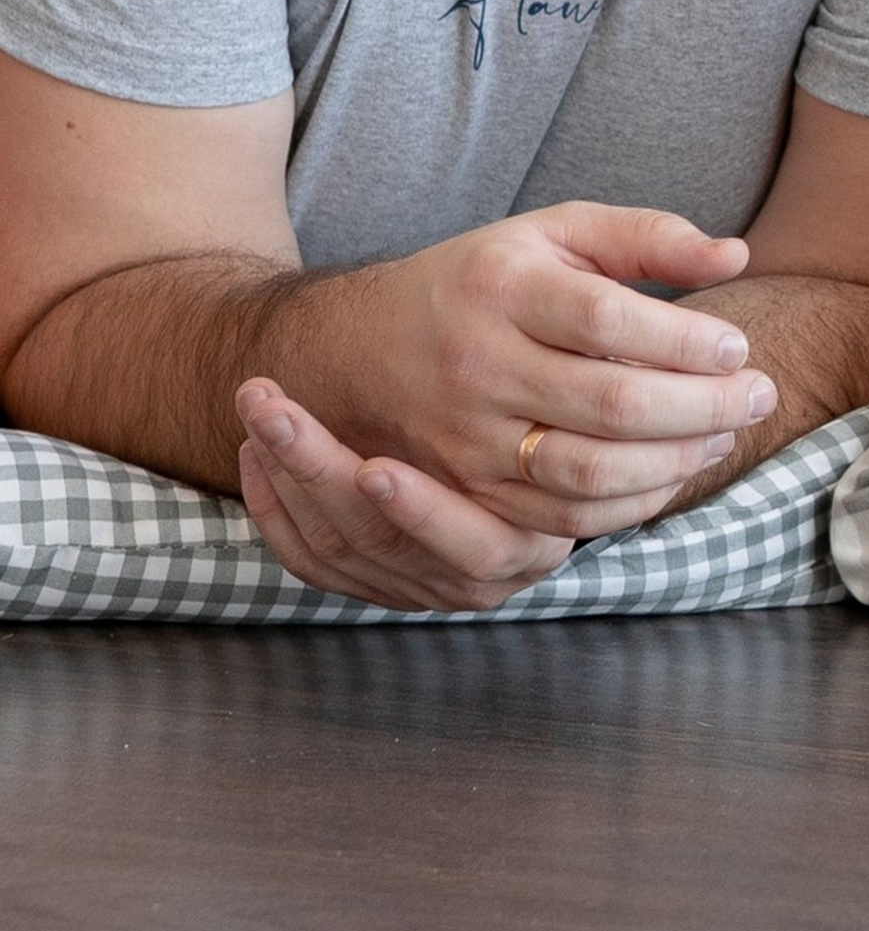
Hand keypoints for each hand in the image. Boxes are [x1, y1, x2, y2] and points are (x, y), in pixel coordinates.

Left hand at [238, 387, 582, 612]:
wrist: (514, 456)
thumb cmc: (532, 421)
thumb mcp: (550, 419)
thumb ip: (529, 403)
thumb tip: (548, 343)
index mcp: (528, 544)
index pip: (471, 544)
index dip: (421, 512)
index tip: (375, 468)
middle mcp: (473, 579)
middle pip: (383, 541)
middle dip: (317, 469)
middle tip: (274, 408)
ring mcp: (415, 587)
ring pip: (335, 548)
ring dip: (288, 476)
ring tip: (262, 410)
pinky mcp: (368, 586)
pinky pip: (306, 561)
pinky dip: (271, 509)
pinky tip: (257, 454)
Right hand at [292, 204, 776, 535]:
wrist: (360, 350)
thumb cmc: (482, 282)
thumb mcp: (554, 234)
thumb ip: (646, 237)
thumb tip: (736, 254)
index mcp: (500, 289)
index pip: (608, 320)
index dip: (686, 340)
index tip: (739, 346)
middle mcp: (478, 366)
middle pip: (613, 405)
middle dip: (706, 407)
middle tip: (760, 394)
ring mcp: (468, 438)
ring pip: (593, 472)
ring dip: (680, 461)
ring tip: (725, 432)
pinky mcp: (469, 492)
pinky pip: (567, 517)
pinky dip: (635, 502)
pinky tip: (674, 471)